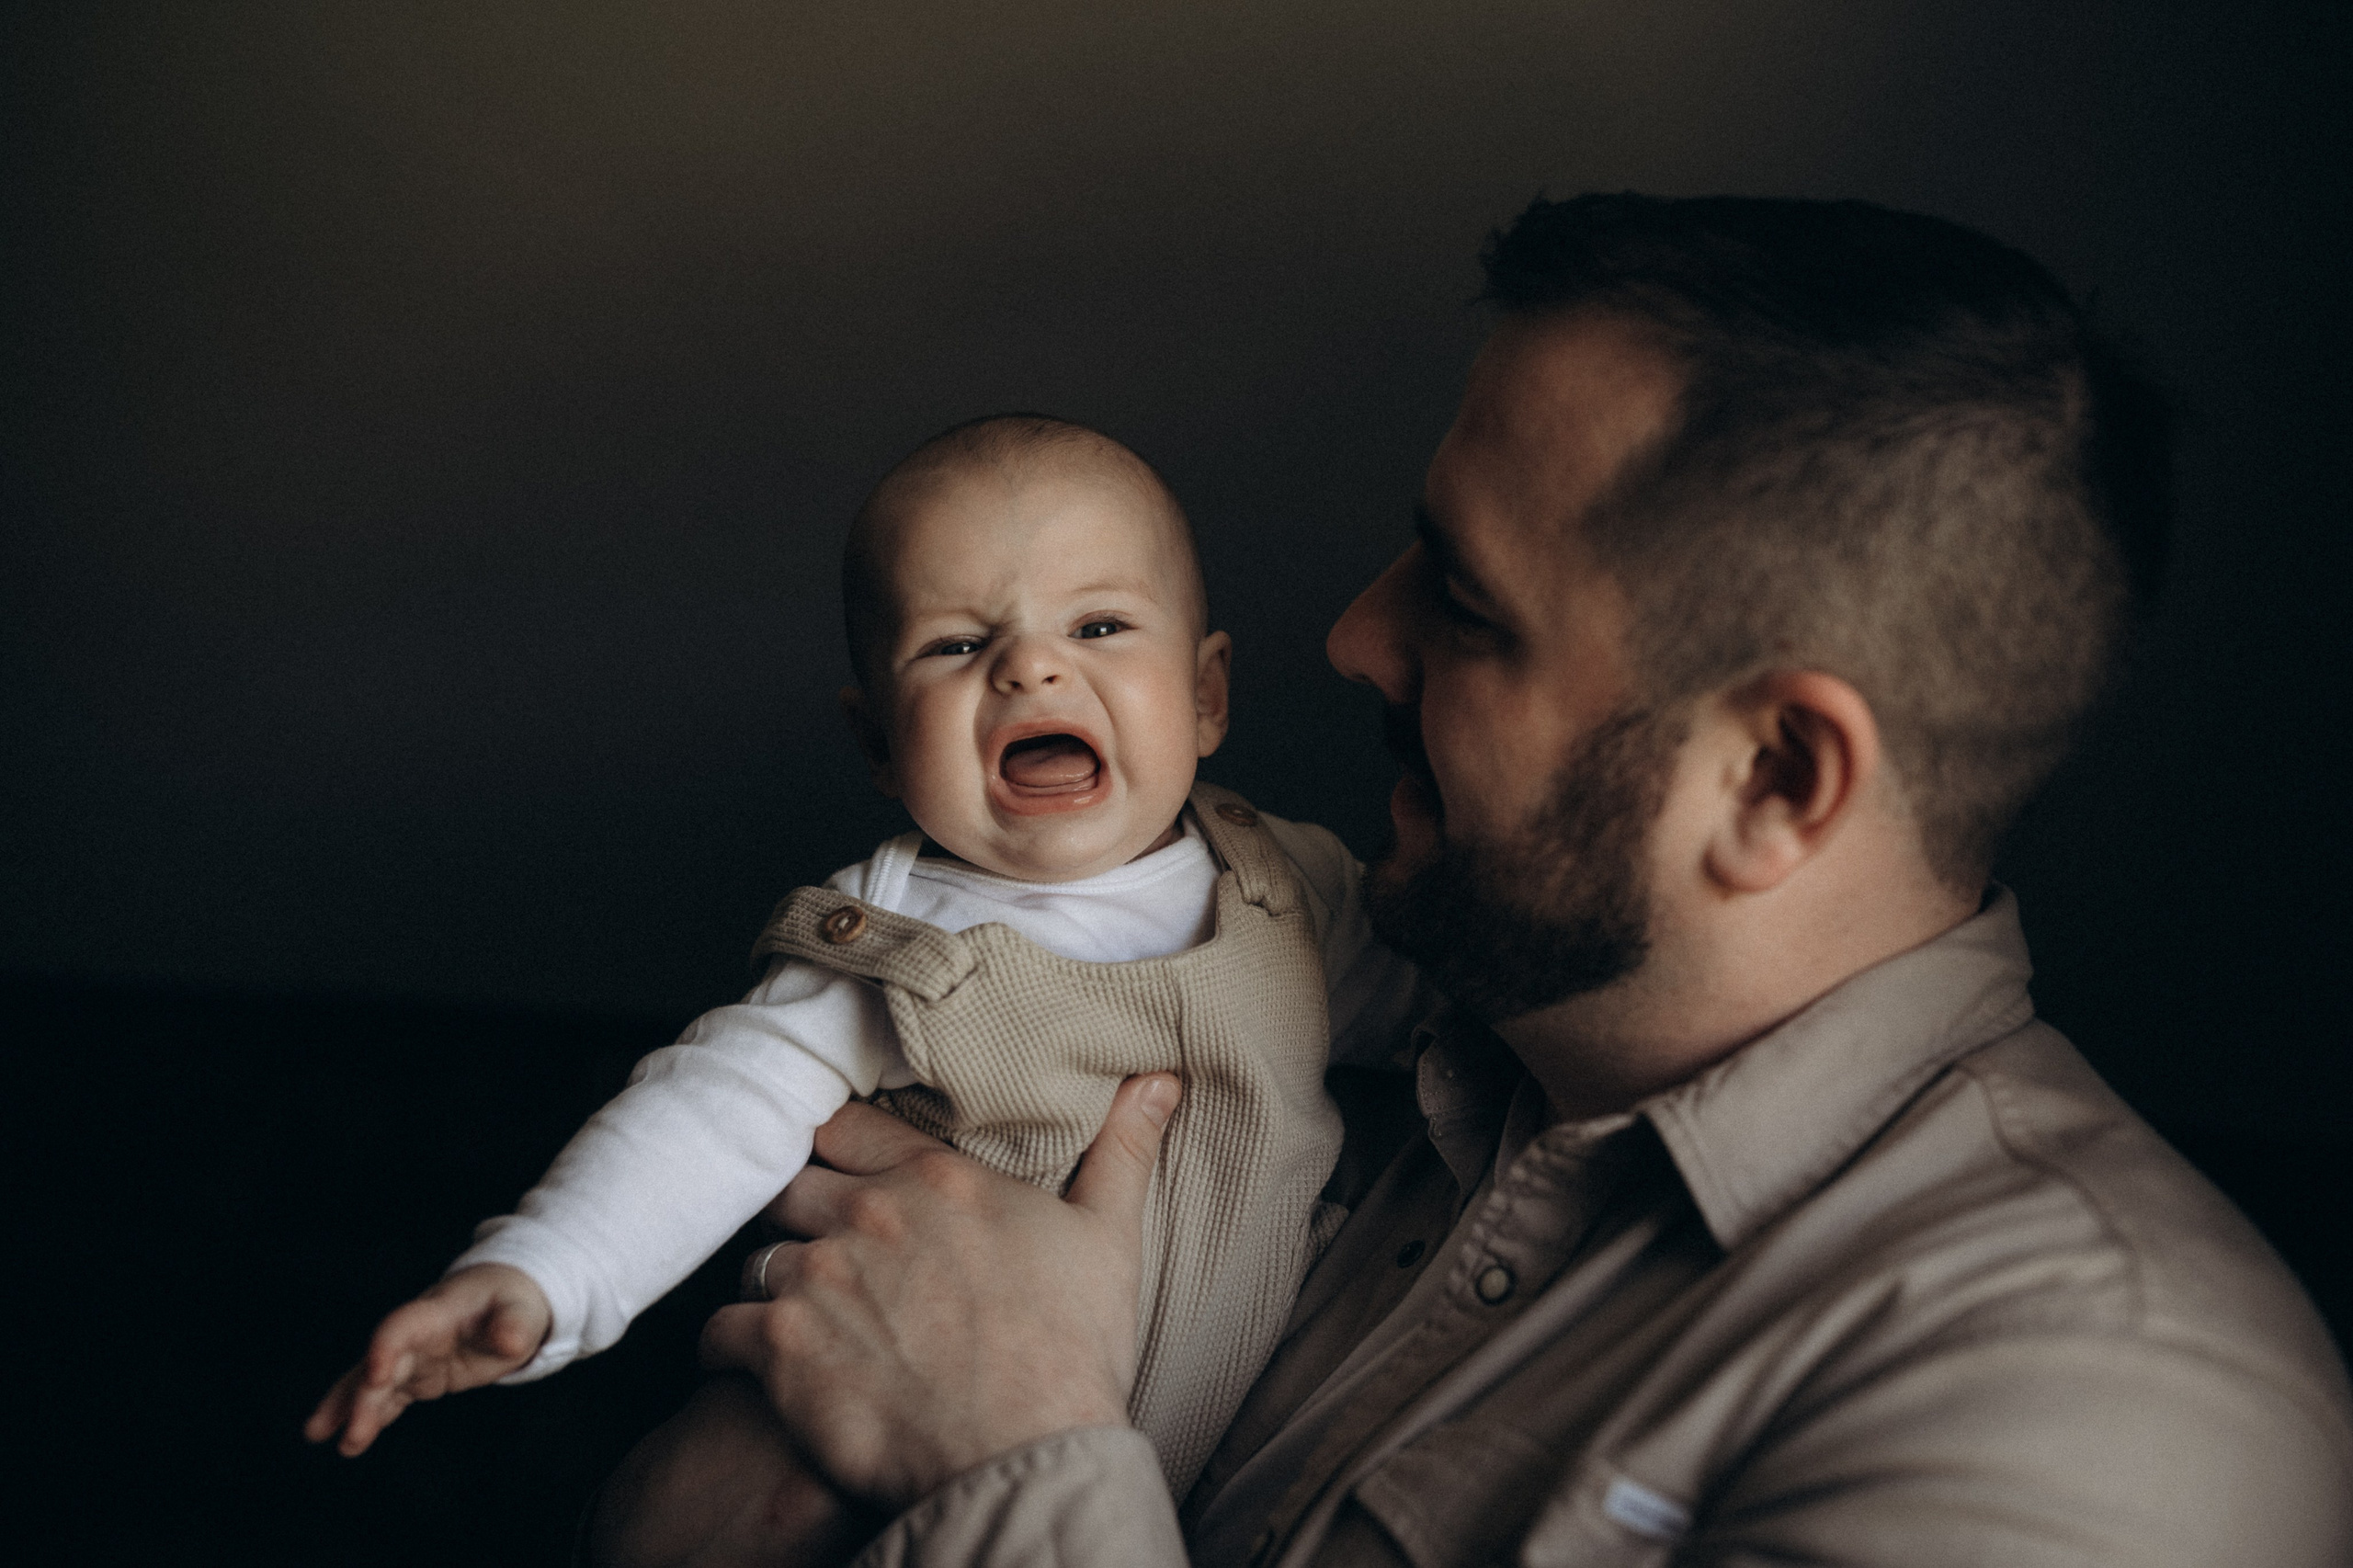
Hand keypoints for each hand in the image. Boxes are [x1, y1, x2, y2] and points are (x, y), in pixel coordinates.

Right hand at [304, 1261, 551, 1455]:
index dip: (387, 1347)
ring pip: (372, 1381)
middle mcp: (416, 1334)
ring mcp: (414, 1355)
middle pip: (381, 1362)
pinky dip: (370, 1415)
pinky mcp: (418, 1375)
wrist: (503, 1300)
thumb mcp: (523, 1309)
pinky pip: (388, 1396)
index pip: (403, 1326)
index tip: (376, 1376)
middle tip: (351, 1434)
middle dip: (363, 1397)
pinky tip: (350, 1440)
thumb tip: (511, 1341)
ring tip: (318, 1434)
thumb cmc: (513, 1302)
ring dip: (348, 1407)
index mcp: (437, 1311)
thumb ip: (515, 1324)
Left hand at [700, 1071, 1179, 1510]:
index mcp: (934, 1177)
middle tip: (812, 1247)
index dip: (833, 1146)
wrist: (1027, 1454)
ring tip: (792, 1311)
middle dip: (794, 1212)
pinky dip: (726, 1347)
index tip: (830, 1163)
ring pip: (753, 1257)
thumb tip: (1157, 1079)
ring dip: (768, 1281)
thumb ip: (1121, 1149)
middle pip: (788, 1184)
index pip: (847, 1127)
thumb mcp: (1109, 1237)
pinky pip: (718, 1331)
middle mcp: (866, 1213)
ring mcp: (818, 1277)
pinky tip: (750, 1364)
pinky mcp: (781, 1350)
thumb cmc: (1071, 1353)